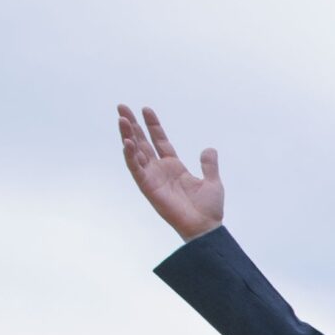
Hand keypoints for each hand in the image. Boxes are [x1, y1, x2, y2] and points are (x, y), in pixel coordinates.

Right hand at [116, 105, 223, 240]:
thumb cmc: (208, 209)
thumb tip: (209, 149)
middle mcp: (160, 170)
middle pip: (142, 142)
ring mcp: (152, 177)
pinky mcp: (148, 187)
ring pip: (135, 152)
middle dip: (132, 125)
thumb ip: (209, 165)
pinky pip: (136, 169)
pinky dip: (130, 156)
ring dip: (127, 135)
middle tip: (122, 107)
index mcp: (174, 166)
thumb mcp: (212, 181)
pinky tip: (127, 142)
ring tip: (121, 119)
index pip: (160, 141)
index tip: (146, 109)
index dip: (153, 125)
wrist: (205, 227)